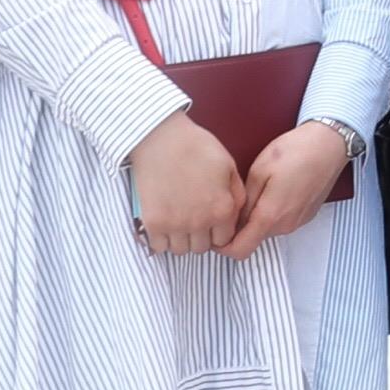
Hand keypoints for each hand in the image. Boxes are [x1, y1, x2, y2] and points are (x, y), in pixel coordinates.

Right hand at [128, 111, 246, 254]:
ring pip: (181, 250)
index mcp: (222, 209)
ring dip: (181, 240)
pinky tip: (163, 224)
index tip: (210, 222)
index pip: (224, 240)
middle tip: (192, 220)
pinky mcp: (153, 223)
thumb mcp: (229, 167)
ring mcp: (175, 225)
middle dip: (200, 237)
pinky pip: (158, 247)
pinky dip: (161, 240)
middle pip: (202, 248)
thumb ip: (236, 195)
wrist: (162, 138)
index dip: (218, 231)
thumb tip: (235, 216)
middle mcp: (200, 222)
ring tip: (177, 221)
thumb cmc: (197, 147)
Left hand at [225, 120, 357, 255]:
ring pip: (267, 229)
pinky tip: (276, 187)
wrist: (331, 143)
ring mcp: (298, 221)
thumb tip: (233, 219)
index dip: (222, 246)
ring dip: (258, 216)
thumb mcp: (259, 170)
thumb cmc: (295, 151)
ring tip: (259, 187)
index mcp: (270, 216)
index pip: (239, 250)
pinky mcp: (306, 214)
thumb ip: (243, 201)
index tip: (215, 229)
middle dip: (240, 226)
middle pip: (252, 238)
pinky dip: (273, 211)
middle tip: (236, 197)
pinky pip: (282, 220)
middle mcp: (285, 225)